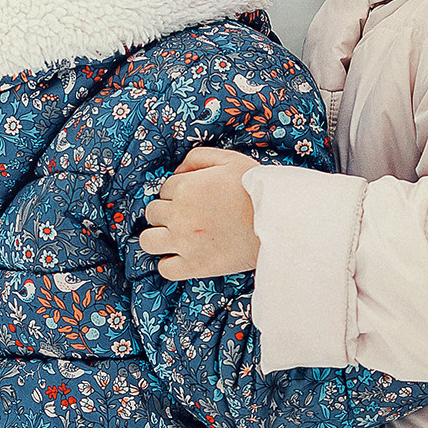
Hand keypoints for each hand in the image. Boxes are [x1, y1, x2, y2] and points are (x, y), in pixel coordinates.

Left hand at [138, 147, 259, 278]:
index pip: (164, 189)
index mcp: (184, 188)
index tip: (194, 200)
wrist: (279, 222)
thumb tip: (178, 170)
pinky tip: (182, 258)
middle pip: (152, 213)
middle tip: (187, 218)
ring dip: (158, 238)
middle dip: (166, 214)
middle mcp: (178, 215)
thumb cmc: (257, 189)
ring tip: (174, 238)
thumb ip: (198, 158)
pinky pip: (165, 269)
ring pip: (148, 241)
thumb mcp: (229, 159)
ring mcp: (184, 242)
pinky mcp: (194, 266)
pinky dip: (170, 264)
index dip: (178, 193)